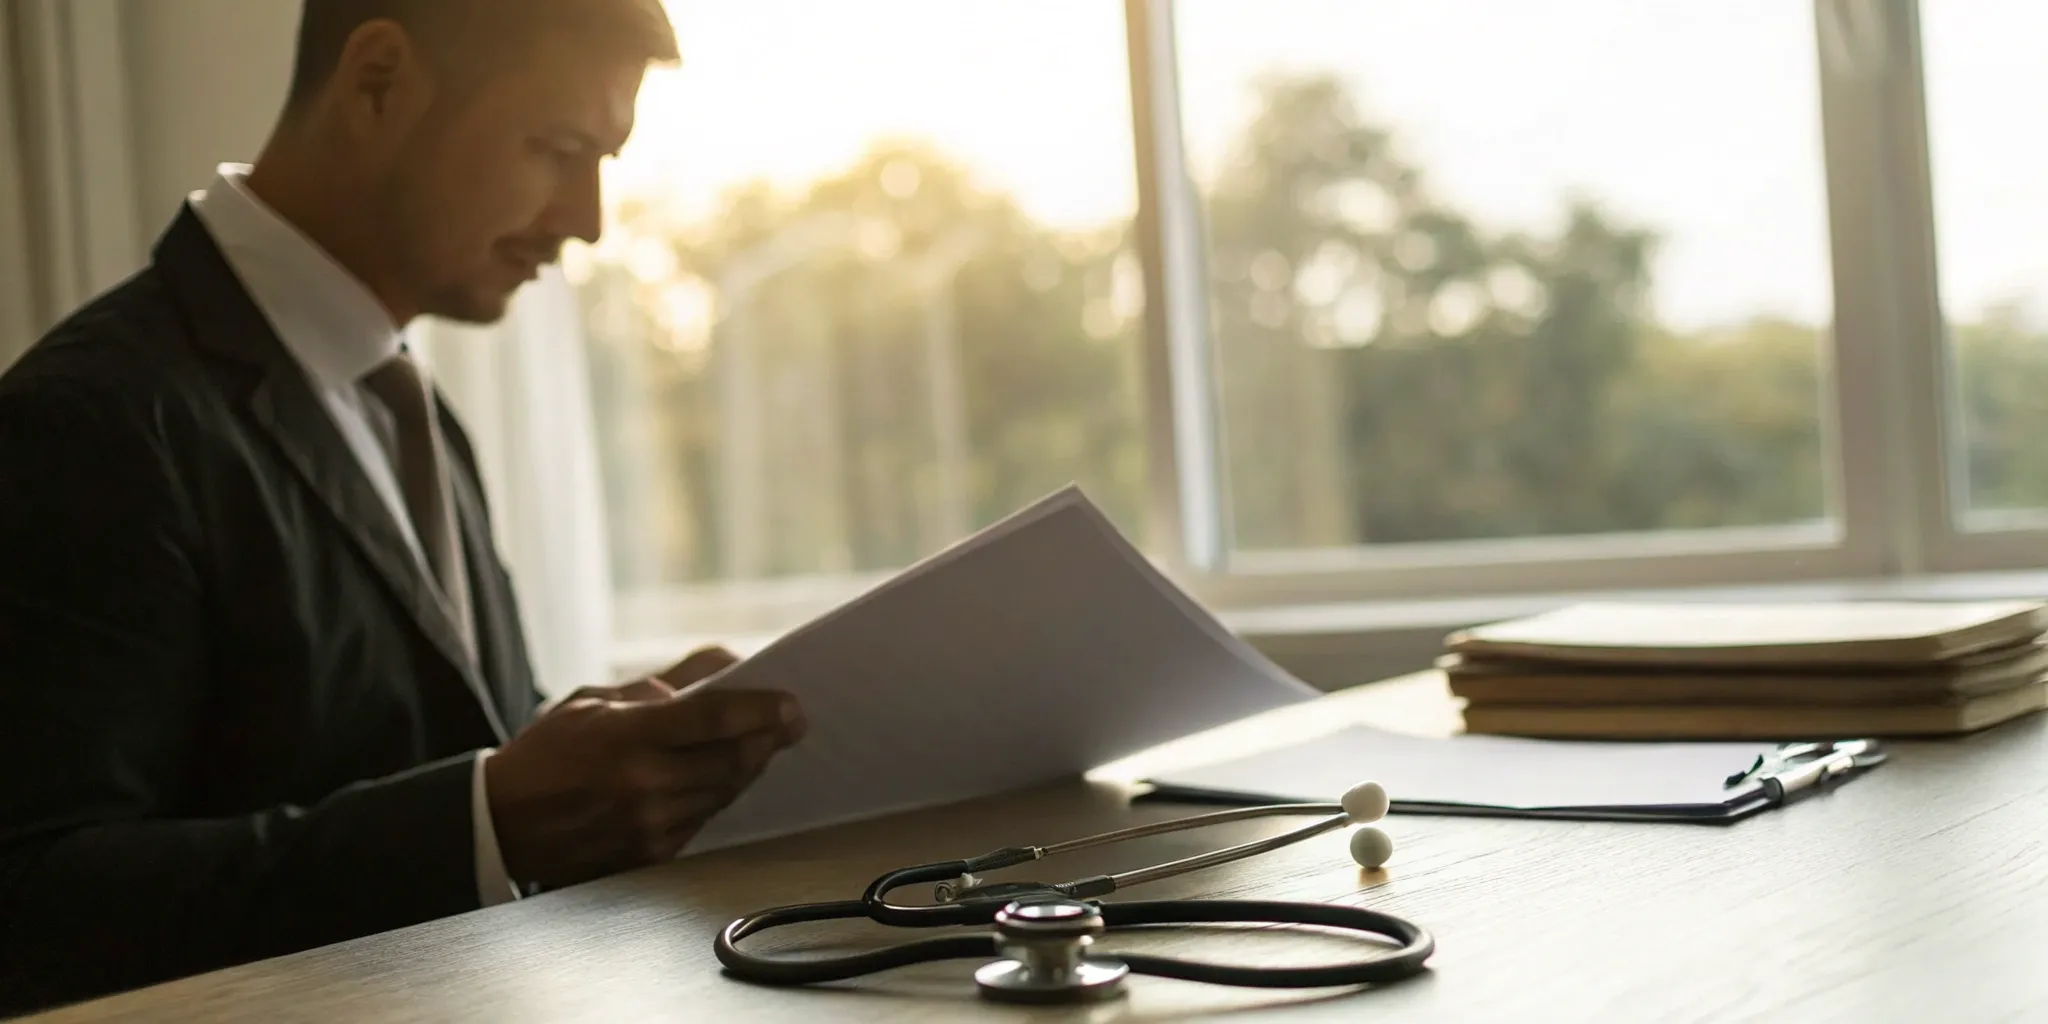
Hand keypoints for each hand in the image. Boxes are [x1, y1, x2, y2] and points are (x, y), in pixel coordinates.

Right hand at [485, 647, 805, 889]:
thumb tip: (713, 674)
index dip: (761, 710)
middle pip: (731, 760)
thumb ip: (653, 689)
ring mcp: (647, 825)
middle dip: (768, 739)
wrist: (500, 822)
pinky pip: (701, 821)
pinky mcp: (647, 855)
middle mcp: (642, 784)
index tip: (792, 705)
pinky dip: (718, 795)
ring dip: (749, 768)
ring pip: (723, 793)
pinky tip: (725, 777)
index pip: (713, 719)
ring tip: (761, 745)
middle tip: (792, 723)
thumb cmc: (545, 753)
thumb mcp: (589, 701)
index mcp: (626, 736)